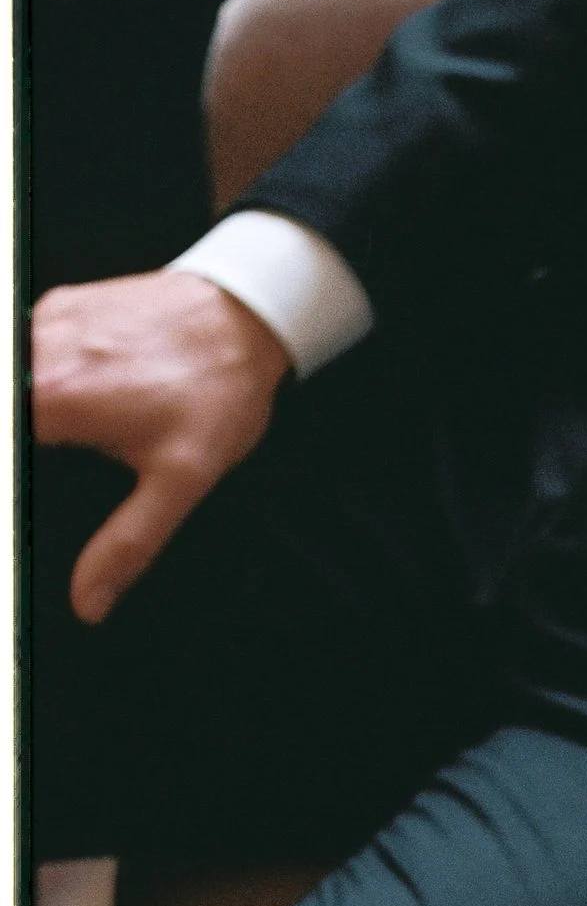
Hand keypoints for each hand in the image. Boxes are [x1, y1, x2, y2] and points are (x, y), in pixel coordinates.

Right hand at [33, 271, 289, 620]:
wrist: (245, 318)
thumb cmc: (218, 394)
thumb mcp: (180, 482)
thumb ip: (126, 545)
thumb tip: (89, 600)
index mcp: (53, 400)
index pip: (4, 453)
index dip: (15, 478)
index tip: (30, 486)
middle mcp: (38, 351)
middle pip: (6, 411)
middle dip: (30, 446)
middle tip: (66, 459)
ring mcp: (46, 321)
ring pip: (17, 376)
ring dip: (35, 407)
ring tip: (90, 429)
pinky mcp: (60, 305)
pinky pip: (32, 345)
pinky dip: (46, 374)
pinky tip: (91, 392)